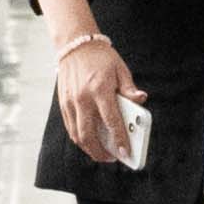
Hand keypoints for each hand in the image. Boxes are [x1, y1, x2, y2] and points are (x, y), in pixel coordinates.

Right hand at [47, 25, 140, 164]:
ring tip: (101, 153)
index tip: (125, 152)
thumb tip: (141, 100)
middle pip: (88, 134)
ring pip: (76, 134)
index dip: (119, 139)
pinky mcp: (63, 103)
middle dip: (100, 152)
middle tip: (112, 158)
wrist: (75, 45)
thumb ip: (129, 89)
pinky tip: (90, 141)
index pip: (111, 121)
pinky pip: (70, 127)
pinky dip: (80, 138)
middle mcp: (82, 98)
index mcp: (99, 90)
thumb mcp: (121, 70)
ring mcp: (70, 102)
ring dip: (89, 148)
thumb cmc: (101, 58)